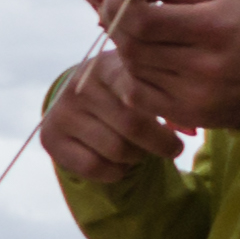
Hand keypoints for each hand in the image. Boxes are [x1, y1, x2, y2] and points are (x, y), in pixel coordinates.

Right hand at [39, 47, 184, 183]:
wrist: (83, 99)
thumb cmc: (127, 91)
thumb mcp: (142, 82)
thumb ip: (160, 92)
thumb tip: (189, 124)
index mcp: (104, 66)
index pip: (139, 94)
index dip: (164, 118)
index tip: (182, 132)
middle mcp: (78, 87)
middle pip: (131, 126)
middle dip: (160, 144)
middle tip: (173, 149)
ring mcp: (61, 113)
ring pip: (116, 151)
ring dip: (137, 157)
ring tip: (141, 150)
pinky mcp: (50, 139)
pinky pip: (93, 167)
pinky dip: (115, 172)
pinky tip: (120, 162)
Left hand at [108, 0, 239, 137]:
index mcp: (213, 28)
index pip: (144, 20)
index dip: (119, 7)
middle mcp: (204, 66)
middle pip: (134, 46)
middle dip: (118, 26)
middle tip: (121, 15)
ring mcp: (193, 95)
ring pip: (133, 69)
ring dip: (127, 50)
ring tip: (142, 39)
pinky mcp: (186, 116)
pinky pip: (137, 96)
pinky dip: (133, 77)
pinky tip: (147, 65)